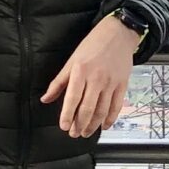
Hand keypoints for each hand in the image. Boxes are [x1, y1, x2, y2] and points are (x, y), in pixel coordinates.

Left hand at [41, 17, 140, 137]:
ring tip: (86, 133)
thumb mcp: (71, 61)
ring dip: (93, 125)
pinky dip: (110, 119)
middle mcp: (96, 79)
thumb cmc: (92, 46)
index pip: (73, 99)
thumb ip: (59, 82)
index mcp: (81, 72)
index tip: (64, 126)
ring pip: (102, 110)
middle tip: (74, 134)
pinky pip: (116, 106)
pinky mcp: (122, 85)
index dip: (68, 115)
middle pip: (88, 108)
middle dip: (80, 124)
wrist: (117, 35)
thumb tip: (46, 99)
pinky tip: (104, 126)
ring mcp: (111, 83)